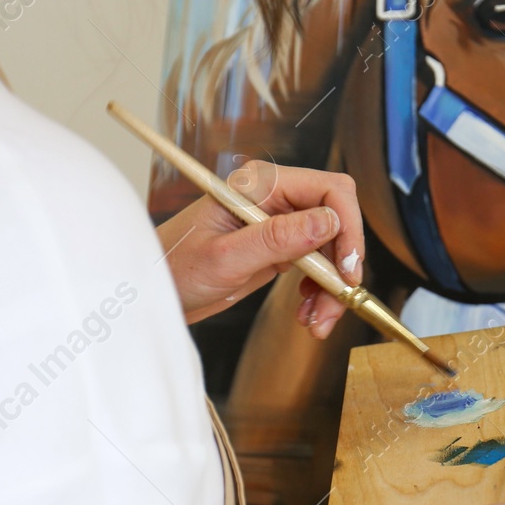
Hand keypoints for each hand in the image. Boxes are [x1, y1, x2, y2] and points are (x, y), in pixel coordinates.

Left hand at [157, 159, 364, 329]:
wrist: (155, 291)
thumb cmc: (175, 268)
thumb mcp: (226, 258)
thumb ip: (277, 238)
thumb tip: (328, 222)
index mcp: (260, 184)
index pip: (329, 190)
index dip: (348, 228)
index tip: (349, 270)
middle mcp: (274, 197)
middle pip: (337, 220)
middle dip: (343, 265)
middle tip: (335, 304)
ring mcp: (279, 222)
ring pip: (332, 247)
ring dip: (333, 286)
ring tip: (316, 320)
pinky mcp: (280, 247)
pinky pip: (317, 264)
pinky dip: (320, 291)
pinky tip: (307, 312)